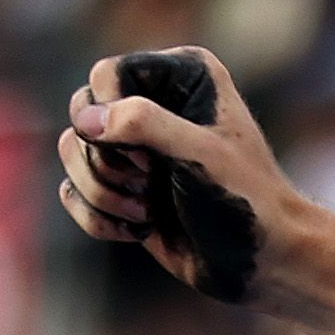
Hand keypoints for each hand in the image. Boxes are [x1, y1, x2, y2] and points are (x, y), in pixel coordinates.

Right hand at [57, 46, 305, 303]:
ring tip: (148, 209)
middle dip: (109, 159)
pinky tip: (140, 228)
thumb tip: (86, 119)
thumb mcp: (202, 153)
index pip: (107, 75)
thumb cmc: (245, 200)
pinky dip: (99, 217)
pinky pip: (71, 192)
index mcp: (183, 75)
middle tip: (152, 179)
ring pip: (71, 152)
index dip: (116, 116)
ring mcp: (135, 146)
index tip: (154, 154)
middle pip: (82, 113)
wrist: (263, 260)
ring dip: (104, 191)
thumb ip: (146, 123)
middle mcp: (155, 102)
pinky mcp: (121, 186)